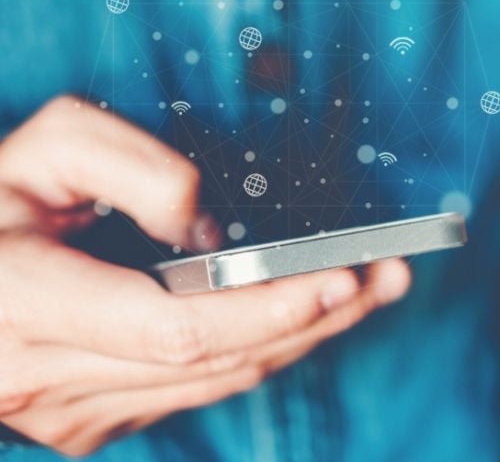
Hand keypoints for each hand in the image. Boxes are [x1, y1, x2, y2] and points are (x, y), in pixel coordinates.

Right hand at [0, 96, 410, 455]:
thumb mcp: (39, 149)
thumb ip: (129, 166)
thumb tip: (207, 230)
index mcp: (25, 303)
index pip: (176, 327)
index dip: (268, 308)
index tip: (340, 275)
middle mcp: (48, 377)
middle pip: (218, 360)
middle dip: (317, 318)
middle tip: (388, 275)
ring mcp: (70, 414)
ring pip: (218, 382)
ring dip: (303, 337)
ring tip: (370, 290)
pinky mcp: (91, 425)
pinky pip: (197, 390)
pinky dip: (260, 351)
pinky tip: (304, 317)